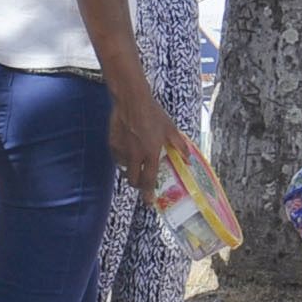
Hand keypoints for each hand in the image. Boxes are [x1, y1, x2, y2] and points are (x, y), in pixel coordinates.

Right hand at [110, 81, 175, 201]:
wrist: (132, 100)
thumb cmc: (153, 113)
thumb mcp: (170, 128)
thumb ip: (179, 145)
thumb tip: (188, 159)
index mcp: (151, 152)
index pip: (149, 180)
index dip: (148, 193)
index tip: (149, 202)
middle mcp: (135, 155)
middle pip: (133, 180)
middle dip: (138, 186)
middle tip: (142, 184)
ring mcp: (122, 150)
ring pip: (124, 169)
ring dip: (131, 171)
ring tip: (136, 163)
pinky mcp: (112, 143)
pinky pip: (117, 158)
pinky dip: (123, 159)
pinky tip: (128, 150)